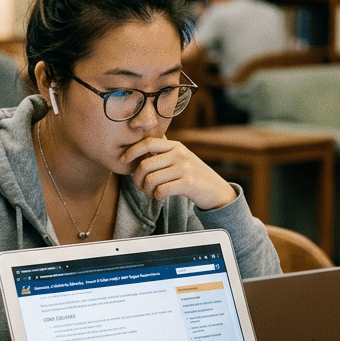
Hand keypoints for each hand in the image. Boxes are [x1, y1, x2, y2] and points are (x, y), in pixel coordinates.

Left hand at [119, 136, 236, 210]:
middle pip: (144, 165)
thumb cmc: (193, 175)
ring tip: (152, 193)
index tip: (122, 161)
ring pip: (150, 180)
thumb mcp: (181, 158)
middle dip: (137, 179)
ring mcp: (185, 168)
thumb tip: (140, 144)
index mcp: (175, 145)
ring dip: (146, 191)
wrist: (217, 191)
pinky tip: (161, 197)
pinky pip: (161, 191)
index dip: (131, 152)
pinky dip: (156, 197)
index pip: (147, 143)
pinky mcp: (188, 183)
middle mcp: (180, 154)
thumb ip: (163, 151)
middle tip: (141, 187)